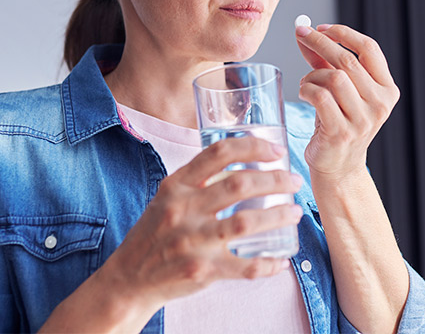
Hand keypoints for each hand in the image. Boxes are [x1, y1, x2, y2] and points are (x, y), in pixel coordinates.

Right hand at [96, 136, 303, 310]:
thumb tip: (242, 161)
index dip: (252, 146)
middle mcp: (183, 209)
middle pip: (239, 184)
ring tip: (295, 212)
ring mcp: (192, 241)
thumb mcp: (168, 197)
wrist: (129, 278)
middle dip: (276, 180)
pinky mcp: (201, 270)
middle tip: (294, 182)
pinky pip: (245, 267)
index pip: (218, 153)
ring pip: (247, 222)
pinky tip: (281, 260)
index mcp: (176, 185)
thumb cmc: (155, 233)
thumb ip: (198, 181)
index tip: (276, 150)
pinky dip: (268, 263)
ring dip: (279, 216)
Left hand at [295, 24, 399, 178]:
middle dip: (320, 42)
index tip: (321, 27)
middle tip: (301, 34)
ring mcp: (363, 120)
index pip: (369, 49)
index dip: (344, 33)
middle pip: (347, 60)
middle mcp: (380, 104)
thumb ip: (324, 60)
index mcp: (387, 89)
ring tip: (307, 82)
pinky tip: (305, 93)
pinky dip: (307, 89)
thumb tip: (304, 31)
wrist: (338, 166)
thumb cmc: (337, 122)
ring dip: (312, 74)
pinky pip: (320, 97)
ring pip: (333, 78)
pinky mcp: (341, 132)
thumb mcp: (338, 89)